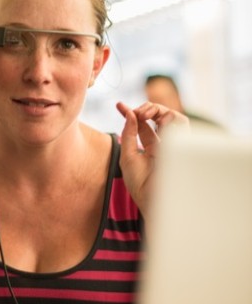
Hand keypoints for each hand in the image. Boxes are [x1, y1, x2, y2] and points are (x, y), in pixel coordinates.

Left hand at [116, 101, 188, 218]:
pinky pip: (182, 123)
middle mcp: (163, 146)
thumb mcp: (128, 156)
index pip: (142, 126)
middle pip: (158, 118)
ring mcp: (174, 145)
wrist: (153, 198)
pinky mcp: (183, 144)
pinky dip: (169, 116)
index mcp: (150, 149)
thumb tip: (129, 113)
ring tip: (145, 113)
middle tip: (135, 111)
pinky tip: (156, 120)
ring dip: (158, 110)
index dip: (131, 113)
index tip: (118, 105)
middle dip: (146, 109)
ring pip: (172, 117)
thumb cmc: (139, 183)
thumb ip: (129, 134)